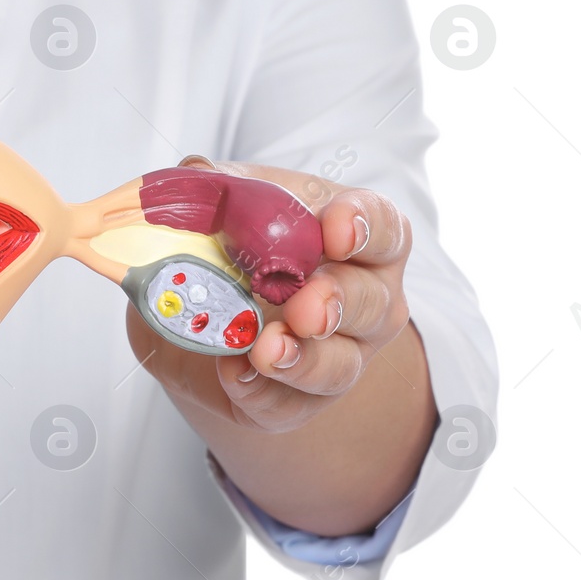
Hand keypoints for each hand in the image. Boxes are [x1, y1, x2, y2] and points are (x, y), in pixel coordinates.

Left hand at [127, 161, 413, 433]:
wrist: (200, 312)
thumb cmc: (234, 243)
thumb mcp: (225, 205)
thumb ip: (214, 184)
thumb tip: (196, 173)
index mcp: (357, 239)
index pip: (384, 229)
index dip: (367, 227)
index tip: (336, 228)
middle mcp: (364, 300)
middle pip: (373, 305)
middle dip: (340, 304)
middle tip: (307, 305)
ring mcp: (338, 355)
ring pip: (340, 366)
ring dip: (306, 360)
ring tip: (267, 349)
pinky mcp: (295, 401)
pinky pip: (287, 406)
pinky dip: (259, 393)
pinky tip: (232, 373)